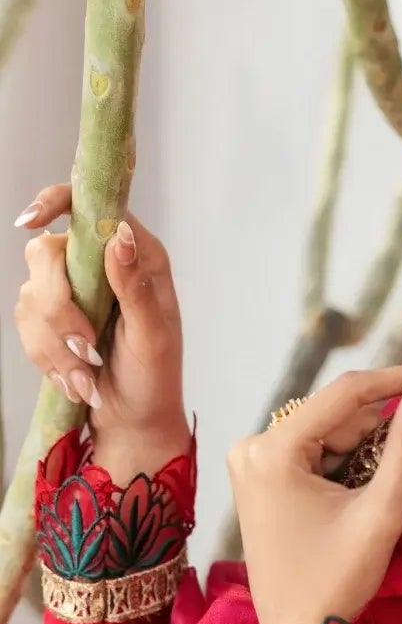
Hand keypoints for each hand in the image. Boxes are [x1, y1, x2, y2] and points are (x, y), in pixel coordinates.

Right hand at [13, 182, 188, 483]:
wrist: (134, 421)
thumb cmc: (155, 379)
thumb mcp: (153, 336)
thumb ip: (134, 287)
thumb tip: (119, 235)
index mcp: (136, 256)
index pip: (88, 207)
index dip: (53, 202)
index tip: (31, 223)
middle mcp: (100, 266)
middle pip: (45, 253)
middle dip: (58, 308)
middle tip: (87, 350)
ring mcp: (72, 291)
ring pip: (31, 295)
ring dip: (55, 345)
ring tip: (88, 377)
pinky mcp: (50, 318)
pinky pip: (24, 324)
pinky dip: (47, 358)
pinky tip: (75, 379)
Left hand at [227, 360, 401, 623]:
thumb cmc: (338, 579)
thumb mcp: (382, 508)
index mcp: (272, 449)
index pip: (345, 393)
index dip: (397, 380)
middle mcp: (252, 445)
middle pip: (336, 416)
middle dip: (383, 430)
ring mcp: (250, 461)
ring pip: (327, 434)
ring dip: (368, 449)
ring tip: (398, 484)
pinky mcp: (258, 478)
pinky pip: (312, 453)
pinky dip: (345, 464)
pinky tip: (366, 491)